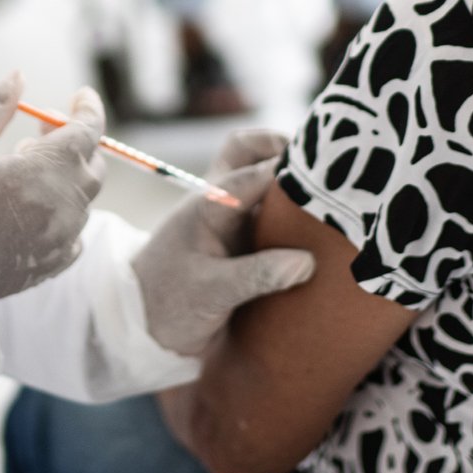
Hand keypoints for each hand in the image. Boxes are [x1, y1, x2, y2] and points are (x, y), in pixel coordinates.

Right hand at [0, 73, 105, 302]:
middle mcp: (62, 209)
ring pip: (82, 200)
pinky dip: (61, 214)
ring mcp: (59, 241)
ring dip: (63, 179)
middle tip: (37, 133)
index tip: (80, 96)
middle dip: (72, 142)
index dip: (88, 108)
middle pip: (91, 165)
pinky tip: (29, 208)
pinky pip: (74, 234)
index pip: (88, 131)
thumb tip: (19, 76)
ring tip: (19, 171)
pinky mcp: (50, 266)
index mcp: (44, 173)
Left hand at [131, 129, 315, 356]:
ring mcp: (230, 217)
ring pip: (260, 174)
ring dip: (289, 175)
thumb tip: (306, 262)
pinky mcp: (241, 237)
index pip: (249, 174)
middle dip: (282, 147)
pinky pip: (269, 208)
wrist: (143, 326)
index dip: (286, 171)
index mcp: (207, 206)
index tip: (323, 178)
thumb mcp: (211, 293)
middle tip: (323, 168)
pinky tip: (320, 223)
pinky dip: (293, 207)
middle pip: (247, 151)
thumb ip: (256, 275)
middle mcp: (219, 201)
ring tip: (329, 191)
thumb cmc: (168, 304)